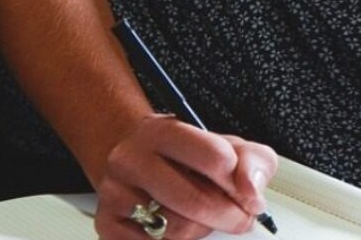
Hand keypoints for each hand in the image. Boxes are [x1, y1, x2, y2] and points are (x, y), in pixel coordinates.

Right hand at [94, 114, 277, 239]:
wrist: (136, 162)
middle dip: (229, 217)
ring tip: (200, 216)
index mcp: (162, 131)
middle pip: (195, 202)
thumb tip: (252, 193)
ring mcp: (115, 193)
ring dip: (200, 230)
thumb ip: (252, 163)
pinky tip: (175, 226)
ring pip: (176, 230)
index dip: (240, 184)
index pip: (214, 158)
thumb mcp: (226, 147)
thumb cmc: (186, 158)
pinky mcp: (107, 224)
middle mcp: (131, 158)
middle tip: (239, 218)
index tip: (247, 194)